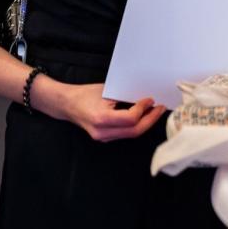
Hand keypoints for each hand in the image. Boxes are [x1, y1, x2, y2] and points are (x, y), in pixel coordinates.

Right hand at [39, 80, 165, 141]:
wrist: (67, 104)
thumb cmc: (85, 94)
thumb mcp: (107, 90)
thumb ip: (125, 95)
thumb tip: (145, 96)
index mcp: (100, 118)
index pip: (130, 119)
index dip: (143, 110)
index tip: (150, 99)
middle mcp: (102, 132)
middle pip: (134, 131)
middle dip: (150, 119)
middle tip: (160, 108)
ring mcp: (103, 138)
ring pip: (131, 135)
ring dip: (145, 123)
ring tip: (154, 111)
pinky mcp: (104, 138)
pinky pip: (125, 134)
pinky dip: (136, 126)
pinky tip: (143, 116)